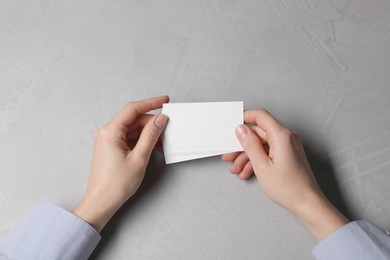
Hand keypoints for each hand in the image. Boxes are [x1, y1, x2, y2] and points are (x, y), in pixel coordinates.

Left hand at [74, 96, 168, 231]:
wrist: (101, 203)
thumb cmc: (115, 185)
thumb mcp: (139, 158)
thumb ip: (151, 135)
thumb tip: (160, 120)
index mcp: (110, 132)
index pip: (133, 109)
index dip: (151, 103)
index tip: (164, 101)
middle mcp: (107, 133)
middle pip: (133, 119)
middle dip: (151, 121)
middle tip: (167, 126)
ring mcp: (108, 140)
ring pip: (132, 128)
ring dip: (148, 132)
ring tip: (162, 139)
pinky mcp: (112, 148)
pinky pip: (129, 137)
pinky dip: (142, 140)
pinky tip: (153, 146)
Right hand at [222, 109, 347, 240]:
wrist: (307, 204)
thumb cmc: (289, 188)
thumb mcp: (262, 166)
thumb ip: (250, 145)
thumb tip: (241, 130)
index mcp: (282, 136)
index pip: (260, 116)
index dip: (245, 118)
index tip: (233, 124)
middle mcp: (287, 138)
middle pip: (259, 133)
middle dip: (242, 145)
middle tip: (230, 155)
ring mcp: (288, 146)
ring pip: (262, 144)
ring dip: (248, 156)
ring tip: (237, 168)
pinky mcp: (288, 154)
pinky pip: (269, 152)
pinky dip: (257, 160)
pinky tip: (248, 172)